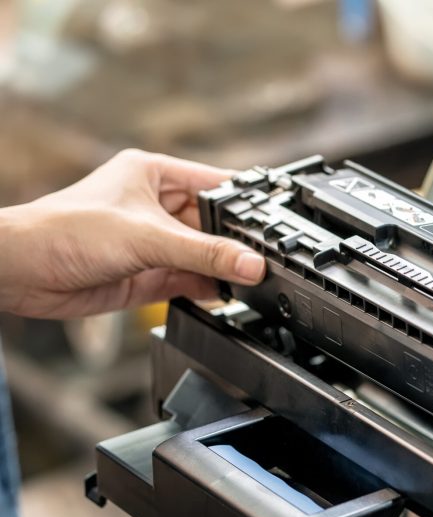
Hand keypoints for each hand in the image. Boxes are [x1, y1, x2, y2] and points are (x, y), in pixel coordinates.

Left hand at [0, 149, 264, 318]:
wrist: (22, 272)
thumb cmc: (64, 231)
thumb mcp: (148, 237)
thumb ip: (205, 253)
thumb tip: (250, 263)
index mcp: (155, 175)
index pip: (216, 185)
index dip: (245, 203)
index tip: (276, 223)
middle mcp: (156, 207)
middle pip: (214, 224)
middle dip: (237, 242)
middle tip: (267, 258)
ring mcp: (154, 243)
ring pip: (204, 255)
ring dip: (224, 268)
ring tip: (252, 279)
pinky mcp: (149, 274)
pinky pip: (191, 280)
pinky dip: (209, 289)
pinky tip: (226, 294)